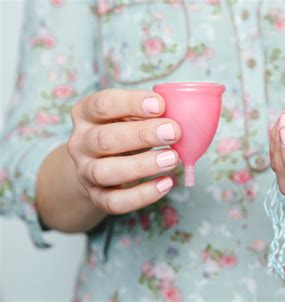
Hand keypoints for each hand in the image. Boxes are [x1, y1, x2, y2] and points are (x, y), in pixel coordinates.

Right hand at [67, 89, 181, 214]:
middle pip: (104, 139)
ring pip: (105, 172)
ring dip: (142, 165)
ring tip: (172, 159)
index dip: (130, 103)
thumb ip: (148, 114)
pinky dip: (142, 195)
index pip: (101, 104)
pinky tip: (166, 183)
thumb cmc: (124, 132)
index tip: (160, 104)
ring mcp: (85, 172)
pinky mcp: (96, 197)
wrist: (100, 166)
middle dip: (141, 135)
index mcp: (85, 114)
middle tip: (173, 132)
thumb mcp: (131, 116)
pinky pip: (115, 202)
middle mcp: (80, 143)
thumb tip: (182, 115)